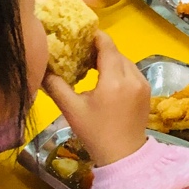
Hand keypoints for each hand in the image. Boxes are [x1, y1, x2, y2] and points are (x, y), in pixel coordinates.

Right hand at [43, 32, 154, 166]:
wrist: (124, 156)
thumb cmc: (95, 133)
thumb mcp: (71, 109)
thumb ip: (55, 85)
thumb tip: (41, 68)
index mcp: (114, 80)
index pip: (107, 46)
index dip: (94, 35)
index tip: (80, 32)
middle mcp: (132, 78)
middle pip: (116, 52)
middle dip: (99, 48)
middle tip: (81, 50)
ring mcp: (143, 84)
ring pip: (125, 61)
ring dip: (110, 59)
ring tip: (92, 64)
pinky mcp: (147, 91)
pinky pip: (132, 72)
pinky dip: (120, 70)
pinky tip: (107, 78)